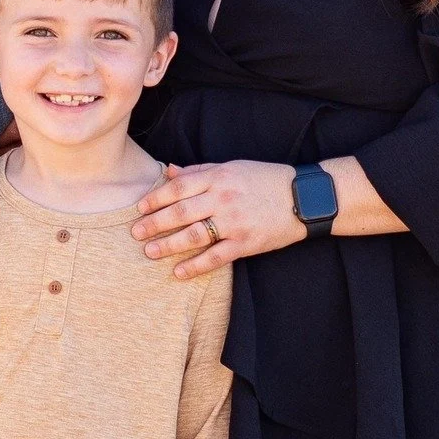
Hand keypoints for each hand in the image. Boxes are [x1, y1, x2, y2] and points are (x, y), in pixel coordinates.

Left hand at [131, 159, 307, 277]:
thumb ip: (200, 171)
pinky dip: (195, 266)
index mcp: (219, 177)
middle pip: (181, 212)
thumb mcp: (233, 167)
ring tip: (149, 252)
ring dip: (168, 245)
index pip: (179, 187)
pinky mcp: (246, 243)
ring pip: (194, 235)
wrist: (304, 198)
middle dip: (154, 223)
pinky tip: (178, 272)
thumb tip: (170, 171)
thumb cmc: (265, 179)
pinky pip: (215, 257)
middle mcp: (224, 198)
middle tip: (135, 232)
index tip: (140, 208)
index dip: (156, 198)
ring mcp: (235, 222)